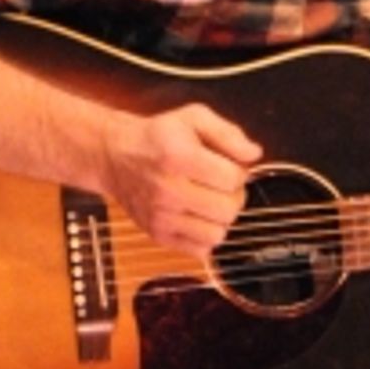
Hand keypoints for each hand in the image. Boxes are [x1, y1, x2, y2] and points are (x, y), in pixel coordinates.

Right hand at [103, 100, 261, 257]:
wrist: (116, 156)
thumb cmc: (158, 136)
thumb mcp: (193, 118)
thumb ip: (228, 133)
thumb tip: (254, 154)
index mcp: (179, 156)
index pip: (233, 179)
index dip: (238, 172)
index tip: (227, 167)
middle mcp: (168, 189)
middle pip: (229, 209)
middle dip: (233, 196)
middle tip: (221, 186)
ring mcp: (162, 216)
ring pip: (218, 234)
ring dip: (221, 219)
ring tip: (210, 202)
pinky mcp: (158, 235)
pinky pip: (201, 250)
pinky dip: (206, 236)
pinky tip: (197, 217)